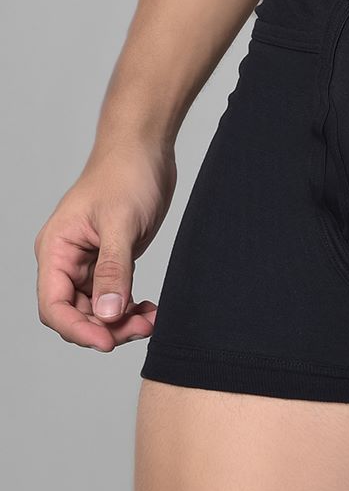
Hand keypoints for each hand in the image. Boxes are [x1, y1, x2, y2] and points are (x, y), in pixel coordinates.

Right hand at [35, 141, 176, 351]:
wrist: (145, 149)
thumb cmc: (126, 174)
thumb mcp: (121, 224)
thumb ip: (114, 270)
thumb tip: (108, 315)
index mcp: (56, 249)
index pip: (53, 305)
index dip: (77, 329)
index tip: (108, 341)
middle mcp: (66, 259)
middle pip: (76, 313)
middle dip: (106, 327)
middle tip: (142, 328)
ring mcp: (88, 262)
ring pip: (97, 309)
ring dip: (122, 321)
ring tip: (152, 318)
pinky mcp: (110, 260)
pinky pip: (114, 296)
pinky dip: (130, 307)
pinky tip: (151, 308)